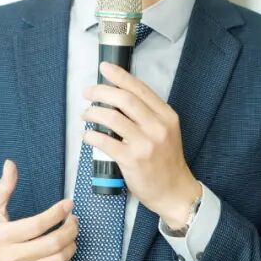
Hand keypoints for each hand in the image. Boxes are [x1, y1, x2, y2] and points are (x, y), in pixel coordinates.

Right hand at [0, 159, 76, 260]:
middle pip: (52, 244)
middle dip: (70, 230)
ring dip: (70, 246)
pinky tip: (59, 253)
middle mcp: (11, 258)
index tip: (68, 204)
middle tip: (74, 221)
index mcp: (3, 236)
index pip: (38, 224)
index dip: (58, 213)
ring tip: (71, 236)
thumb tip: (10, 163)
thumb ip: (3, 188)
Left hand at [82, 62, 201, 228]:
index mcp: (166, 116)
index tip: (104, 68)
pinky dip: (92, 135)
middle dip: (101, 91)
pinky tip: (87, 135)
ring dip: (93, 112)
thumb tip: (118, 96)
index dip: (119, 76)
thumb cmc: (165, 161)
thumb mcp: (165, 131)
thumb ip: (147, 114)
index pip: (140, 89)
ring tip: (86, 114)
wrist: (174, 192)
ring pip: (112, 118)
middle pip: (124, 99)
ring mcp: (146, 144)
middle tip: (87, 92)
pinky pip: (106, 142)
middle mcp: (158, 127)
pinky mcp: (132, 160)